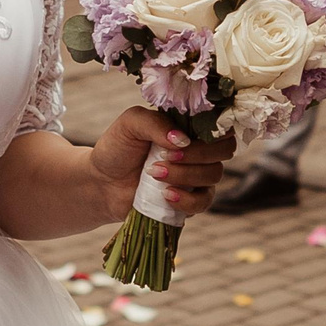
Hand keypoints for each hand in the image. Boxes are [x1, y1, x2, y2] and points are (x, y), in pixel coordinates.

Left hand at [90, 106, 234, 220]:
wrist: (101, 182)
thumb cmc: (117, 148)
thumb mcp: (130, 124)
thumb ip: (155, 123)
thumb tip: (182, 140)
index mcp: (190, 126)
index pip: (221, 125)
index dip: (213, 131)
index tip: (186, 137)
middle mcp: (199, 150)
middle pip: (224, 150)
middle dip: (198, 154)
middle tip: (166, 156)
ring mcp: (197, 176)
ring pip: (214, 175)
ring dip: (186, 175)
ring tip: (155, 174)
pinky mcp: (189, 200)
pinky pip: (204, 202)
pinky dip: (187, 199)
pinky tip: (165, 195)